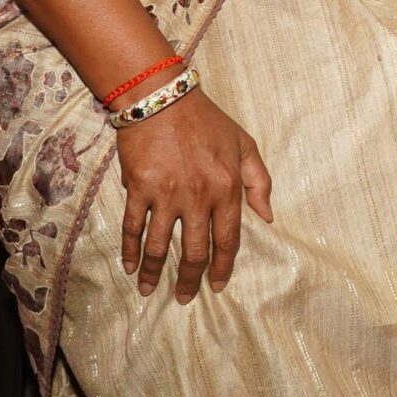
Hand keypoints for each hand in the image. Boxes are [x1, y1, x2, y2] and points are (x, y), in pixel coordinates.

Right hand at [115, 87, 274, 301]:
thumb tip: (268, 217)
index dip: (223, 267)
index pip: (227, 240)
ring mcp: (167, 195)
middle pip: (193, 252)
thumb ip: (259, 181)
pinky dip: (129, 250)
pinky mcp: (139, 188)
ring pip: (159, 246)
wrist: (164, 98)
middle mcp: (198, 197)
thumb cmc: (207, 121)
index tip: (218, 286)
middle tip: (184, 298)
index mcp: (227, 189)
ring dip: (153, 272)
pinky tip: (129, 267)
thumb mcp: (245, 145)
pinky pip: (133, 227)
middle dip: (189, 280)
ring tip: (148, 290)